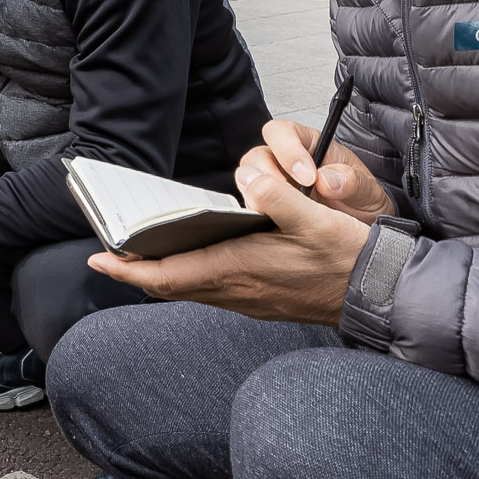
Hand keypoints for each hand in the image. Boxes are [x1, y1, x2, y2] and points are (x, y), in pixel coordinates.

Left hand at [88, 148, 373, 321]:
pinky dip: (188, 278)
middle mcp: (236, 290)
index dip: (129, 268)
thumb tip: (247, 176)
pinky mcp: (259, 302)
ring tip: (139, 255)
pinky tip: (191, 261)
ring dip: (161, 275)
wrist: (378, 294)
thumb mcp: (316, 219)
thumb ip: (279, 197)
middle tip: (108, 254)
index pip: (168, 275)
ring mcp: (247, 300)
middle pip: (170, 285)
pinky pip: (210, 292)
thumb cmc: (347, 256)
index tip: (100, 257)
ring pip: (189, 290)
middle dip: (136, 271)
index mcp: (238, 269)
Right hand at [258, 116, 393, 218]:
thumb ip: (352, 182)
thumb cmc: (362, 202)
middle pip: (257, 155)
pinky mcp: (265, 207)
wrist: (362, 230)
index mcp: (310, 145)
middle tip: (288, 198)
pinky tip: (274, 222)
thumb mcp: (369, 192)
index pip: (283, 132)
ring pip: (248, 179)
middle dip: (267, 176)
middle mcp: (285, 161)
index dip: (288, 150)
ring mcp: (273, 184)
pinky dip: (257, 212)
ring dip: (258, 195)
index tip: (307, 177)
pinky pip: (251, 204)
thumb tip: (327, 179)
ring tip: (279, 212)